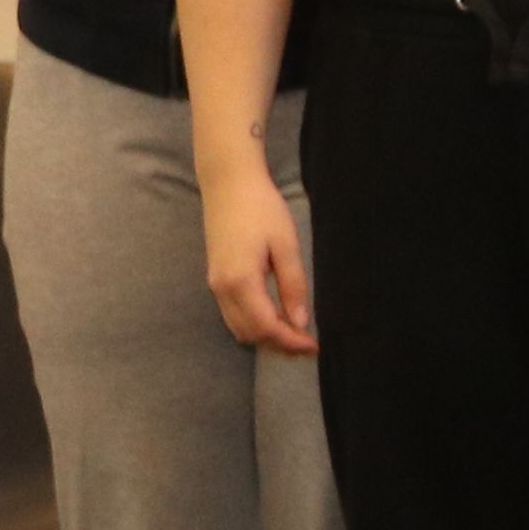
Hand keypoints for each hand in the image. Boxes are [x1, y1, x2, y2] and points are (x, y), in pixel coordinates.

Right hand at [197, 162, 317, 355]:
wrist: (228, 183)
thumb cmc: (260, 208)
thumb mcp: (285, 245)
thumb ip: (293, 286)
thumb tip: (300, 321)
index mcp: (241, 281)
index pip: (266, 327)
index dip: (291, 342)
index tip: (313, 346)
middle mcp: (222, 289)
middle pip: (250, 334)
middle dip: (279, 344)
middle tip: (307, 344)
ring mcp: (214, 285)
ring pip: (238, 328)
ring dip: (265, 336)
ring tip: (294, 334)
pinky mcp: (214, 279)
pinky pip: (232, 314)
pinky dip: (253, 324)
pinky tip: (275, 317)